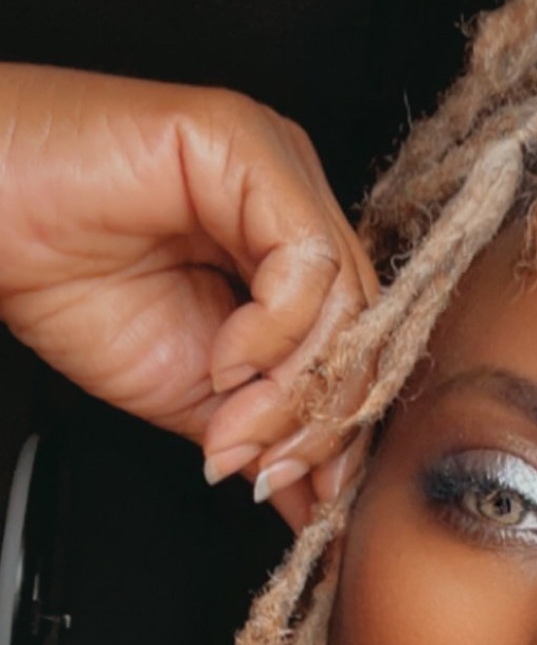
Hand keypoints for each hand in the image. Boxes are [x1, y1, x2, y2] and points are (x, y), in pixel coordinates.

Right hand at [0, 63, 376, 527]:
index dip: (344, 424)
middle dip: (321, 420)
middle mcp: (296, 207)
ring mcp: (281, 168)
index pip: (359, 345)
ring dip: (291, 390)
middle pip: (363, 327)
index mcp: (290, 254)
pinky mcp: (249, 144)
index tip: (318, 490)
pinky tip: (226, 363)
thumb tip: (317, 500)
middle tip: (272, 470)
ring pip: (345, 302)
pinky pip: (307, 260)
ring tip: (232, 427)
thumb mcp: (196, 394)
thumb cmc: (66, 284)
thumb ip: (267, 434)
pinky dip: (274, 333)